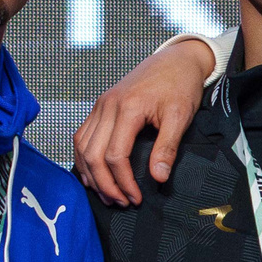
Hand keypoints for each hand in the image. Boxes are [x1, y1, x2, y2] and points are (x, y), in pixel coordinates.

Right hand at [74, 37, 220, 204]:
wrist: (176, 60)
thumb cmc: (180, 85)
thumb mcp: (180, 117)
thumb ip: (167, 148)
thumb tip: (158, 178)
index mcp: (127, 108)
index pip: (115, 156)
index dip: (123, 182)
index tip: (135, 198)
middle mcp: (107, 106)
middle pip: (93, 155)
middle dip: (104, 184)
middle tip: (120, 202)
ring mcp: (100, 105)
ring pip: (82, 146)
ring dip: (91, 174)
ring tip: (107, 194)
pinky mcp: (100, 106)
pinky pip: (82, 136)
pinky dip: (84, 157)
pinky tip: (93, 174)